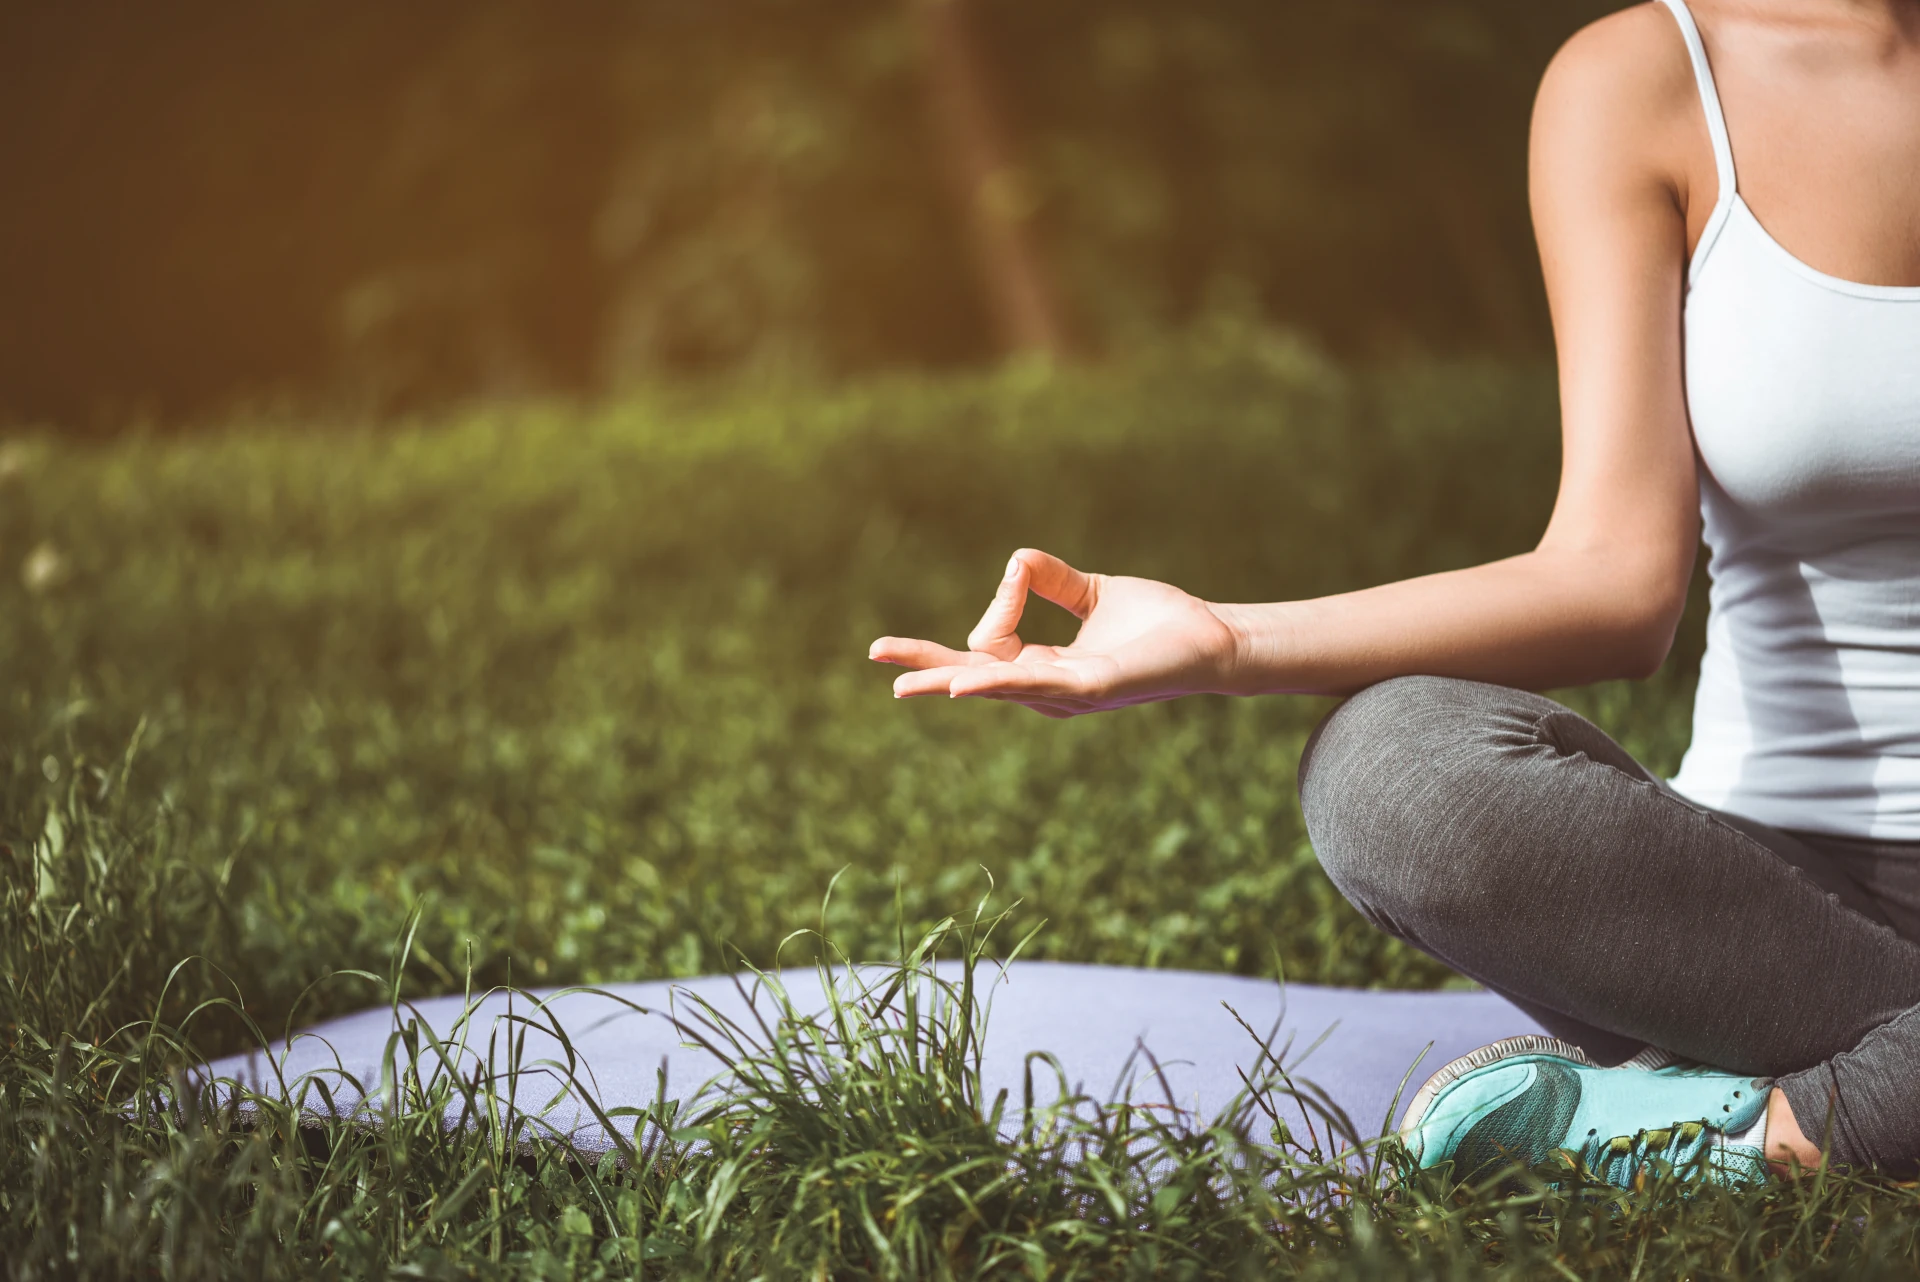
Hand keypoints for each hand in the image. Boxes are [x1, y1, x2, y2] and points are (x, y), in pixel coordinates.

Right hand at [868, 549, 1244, 717]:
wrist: (1215, 638)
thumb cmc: (1159, 622)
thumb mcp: (1093, 593)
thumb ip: (1051, 580)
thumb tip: (1014, 560)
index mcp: (1042, 668)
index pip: (983, 645)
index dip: (995, 603)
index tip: (1019, 571)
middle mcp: (1047, 688)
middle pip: (969, 675)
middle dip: (922, 666)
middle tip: (874, 653)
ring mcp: (1067, 693)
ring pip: (994, 684)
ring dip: (949, 679)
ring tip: (906, 684)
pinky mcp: (1093, 687)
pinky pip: (1036, 683)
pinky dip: (998, 680)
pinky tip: (967, 681)